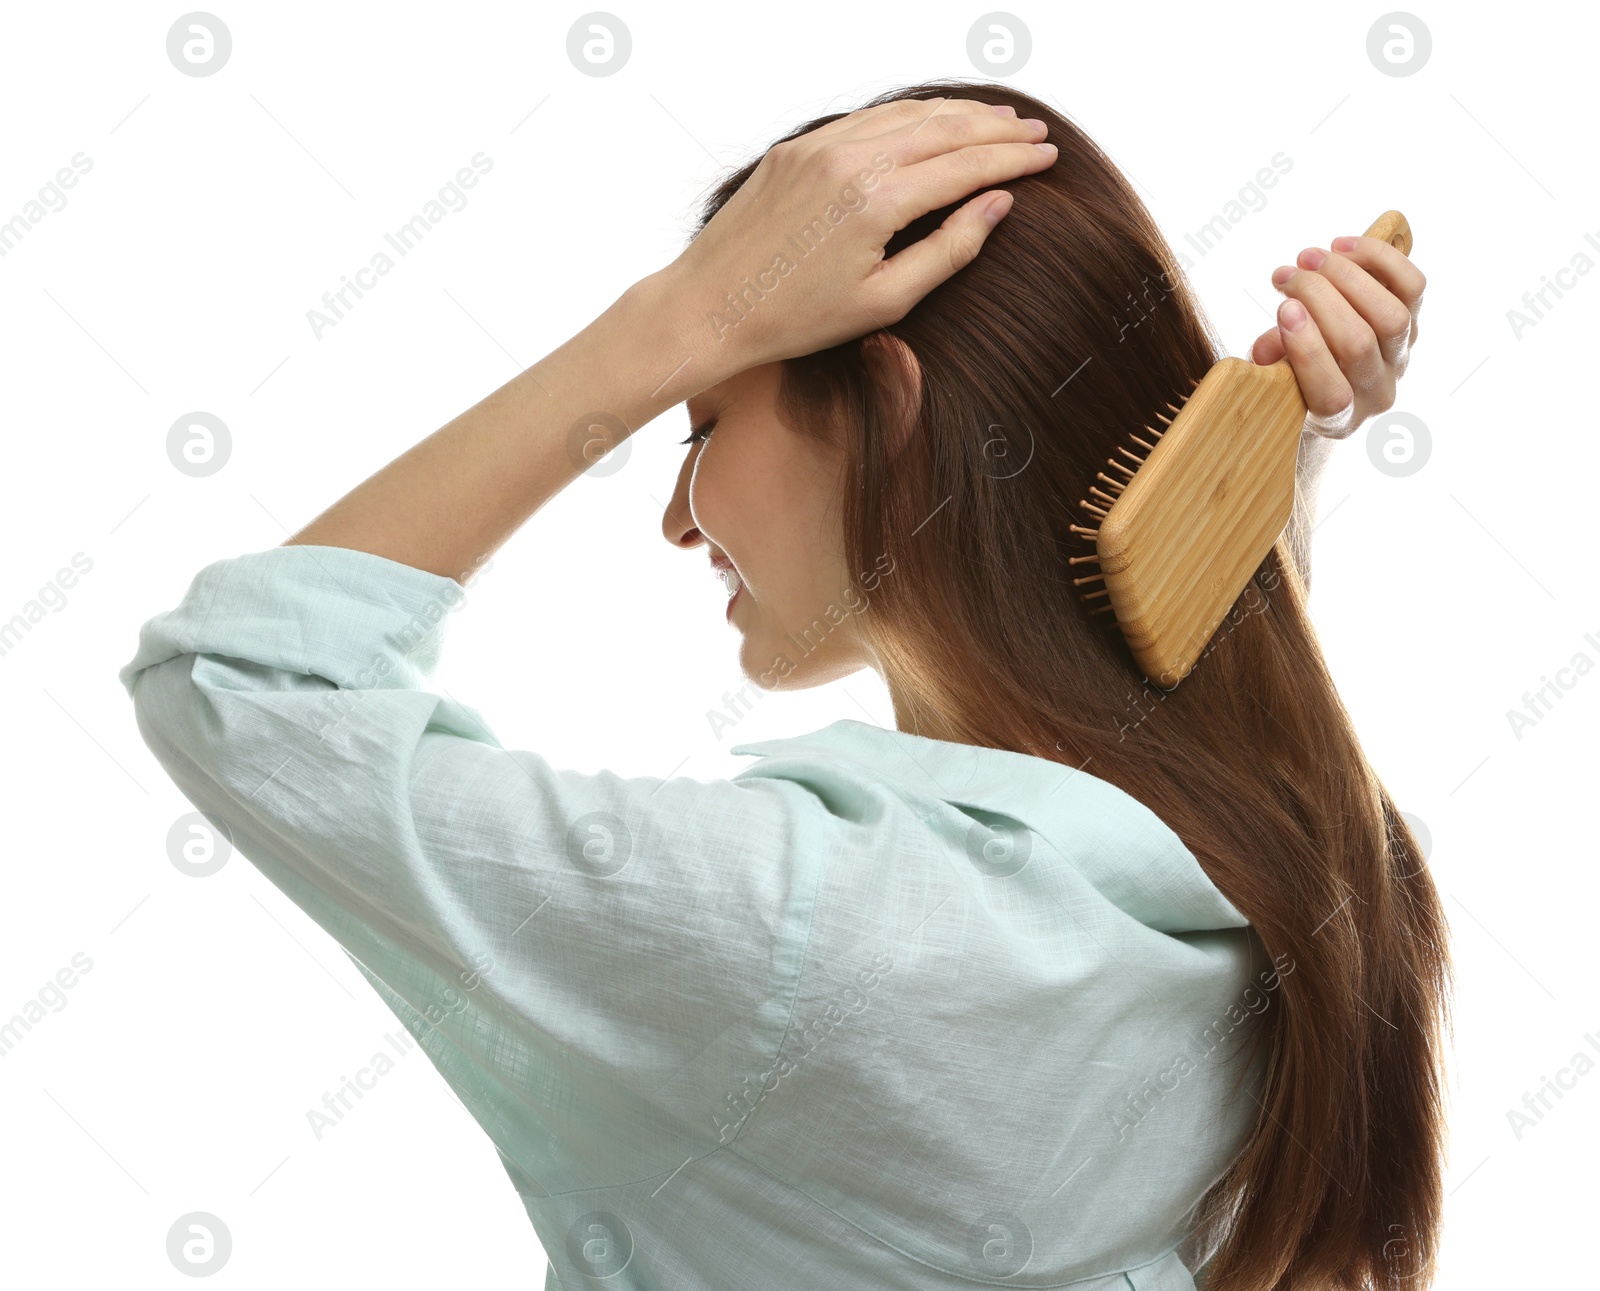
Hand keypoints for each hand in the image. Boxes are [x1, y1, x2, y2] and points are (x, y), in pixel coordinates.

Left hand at [662, 96, 1057, 380]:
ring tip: (994, 119)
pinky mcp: (796, 149)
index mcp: (878, 201)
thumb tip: (999, 204)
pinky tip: (930, 123)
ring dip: (956, 115)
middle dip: (996, 128)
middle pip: (944, 128)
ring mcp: (819, 147)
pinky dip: (908, 117)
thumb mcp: (885, 300)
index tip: (1048, 158)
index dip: (1014, 160)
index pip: (966, 165)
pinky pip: (867, 120)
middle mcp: (850, 160)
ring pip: (906, 115)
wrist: (711, 307)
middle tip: (1034, 133)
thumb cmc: (796, 319)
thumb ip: (950, 250)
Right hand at [1249, 234, 1425, 438]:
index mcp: (1338, 419)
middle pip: (1358, 342)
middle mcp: (1376, 390)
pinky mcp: (1413, 324)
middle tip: (1285, 274)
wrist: (1335, 387)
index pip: (1331, 393)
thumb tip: (1267, 348)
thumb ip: (1270, 365)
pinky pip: (1412, 287)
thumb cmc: (1294, 384)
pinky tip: (1343, 245)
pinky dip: (1379, 259)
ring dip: (1347, 276)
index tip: (1284, 310)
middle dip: (1319, 298)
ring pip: (1390, 314)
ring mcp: (1400, 357)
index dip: (1308, 349)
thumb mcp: (1272, 382)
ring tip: (1310, 257)